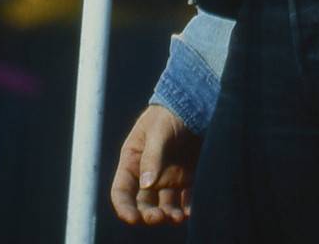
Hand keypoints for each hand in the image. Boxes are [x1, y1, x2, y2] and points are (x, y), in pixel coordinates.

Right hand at [110, 104, 201, 225]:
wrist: (196, 100)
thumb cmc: (170, 112)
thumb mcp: (158, 130)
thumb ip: (152, 156)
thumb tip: (146, 184)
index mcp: (133, 160)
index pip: (122, 191)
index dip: (124, 207)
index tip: (133, 218)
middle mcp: (148, 174)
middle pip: (143, 203)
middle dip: (148, 215)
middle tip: (158, 217)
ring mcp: (168, 177)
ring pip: (164, 206)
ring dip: (169, 216)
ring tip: (177, 218)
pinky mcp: (187, 177)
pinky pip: (186, 199)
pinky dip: (187, 208)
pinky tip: (191, 211)